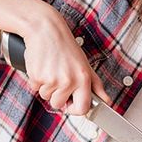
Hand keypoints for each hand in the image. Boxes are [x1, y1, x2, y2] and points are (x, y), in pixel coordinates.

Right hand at [0, 0, 110, 114]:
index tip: (70, 105)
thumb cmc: (66, 47)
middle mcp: (69, 81)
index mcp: (83, 79)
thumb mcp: (86, 65)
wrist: (46, 30)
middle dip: (56, 97)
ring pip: (45, 96)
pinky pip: (34, 88)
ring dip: (46, 87)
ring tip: (51, 70)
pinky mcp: (37, 76)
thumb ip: (96, 85)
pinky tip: (42, 67)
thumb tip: (106, 100)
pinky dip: (37, 80)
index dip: (75, 110)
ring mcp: (52, 79)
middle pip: (59, 105)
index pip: (82, 108)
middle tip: (58, 80)